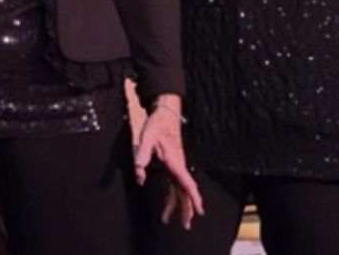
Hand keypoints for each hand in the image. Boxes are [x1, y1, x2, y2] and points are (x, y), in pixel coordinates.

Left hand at [134, 95, 202, 229]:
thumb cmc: (157, 125)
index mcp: (175, 163)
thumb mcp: (147, 138)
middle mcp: (178, 167)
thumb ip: (142, 155)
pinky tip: (166, 203)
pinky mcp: (171, 164)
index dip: (193, 198)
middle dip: (186, 208)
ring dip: (176, 204)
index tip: (199, 212)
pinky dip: (171, 195)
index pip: (187, 184)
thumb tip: (139, 175)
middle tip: (185, 225)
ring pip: (179, 190)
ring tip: (169, 219)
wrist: (165, 113)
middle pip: (185, 191)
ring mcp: (176, 166)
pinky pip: (174, 184)